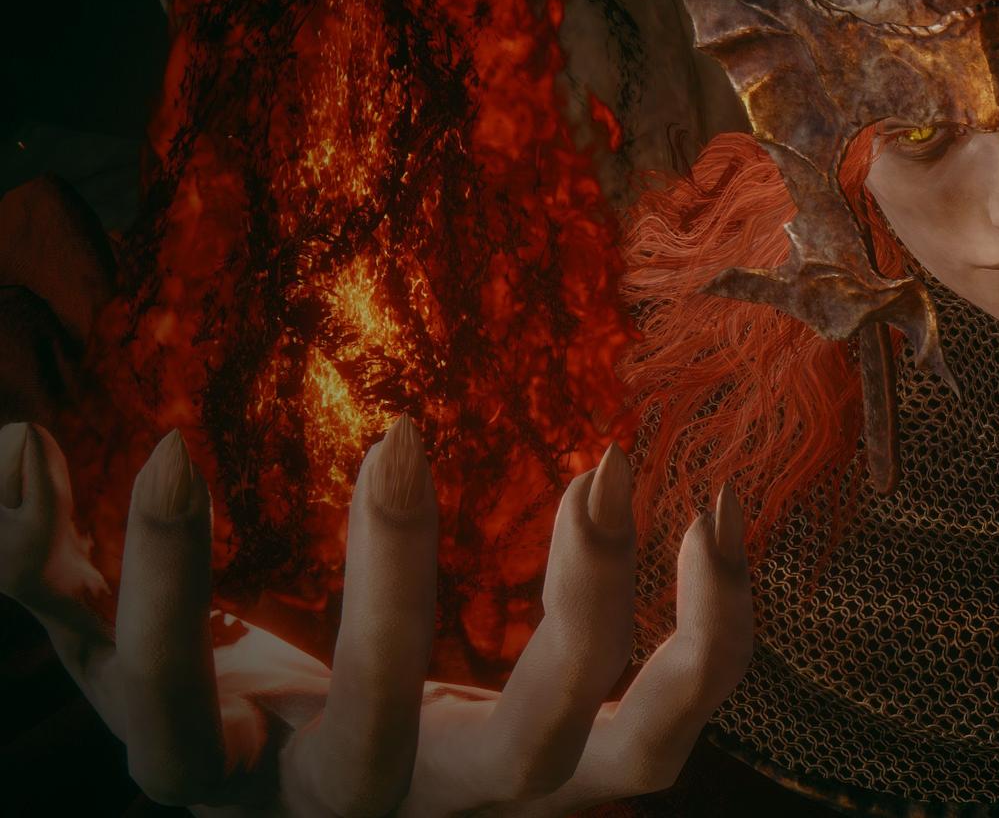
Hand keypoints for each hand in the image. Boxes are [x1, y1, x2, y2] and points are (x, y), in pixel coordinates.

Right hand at [0, 417, 752, 815]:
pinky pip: (672, 730)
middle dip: (387, 585)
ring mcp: (490, 808)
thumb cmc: (241, 711)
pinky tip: (711, 522)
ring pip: (563, 742)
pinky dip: (713, 638)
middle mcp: (361, 811)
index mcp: (225, 772)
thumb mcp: (140, 653)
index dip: (154, 584)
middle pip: (378, 733)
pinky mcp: (590, 782)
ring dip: (590, 604)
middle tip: (403, 434)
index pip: (163, 695)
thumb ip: (56, 571)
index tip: (168, 449)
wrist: (358, 813)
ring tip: (605, 467)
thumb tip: (10, 445)